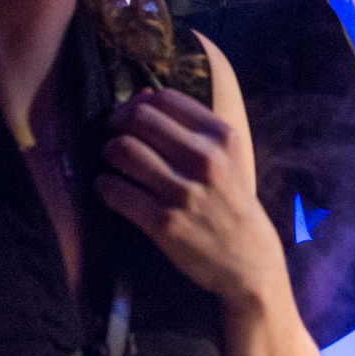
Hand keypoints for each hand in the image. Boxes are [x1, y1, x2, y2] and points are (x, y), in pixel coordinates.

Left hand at [97, 87, 286, 310]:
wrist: (249, 260)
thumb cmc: (234, 204)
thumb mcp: (230, 158)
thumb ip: (192, 127)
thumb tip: (143, 95)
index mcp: (223, 137)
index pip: (166, 99)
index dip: (138, 102)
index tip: (130, 116)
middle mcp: (206, 159)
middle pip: (139, 119)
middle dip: (116, 124)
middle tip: (114, 137)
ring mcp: (185, 192)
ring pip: (123, 151)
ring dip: (108, 154)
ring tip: (113, 163)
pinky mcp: (165, 223)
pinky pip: (116, 191)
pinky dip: (105, 186)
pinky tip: (111, 188)